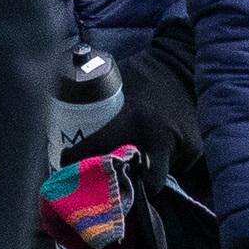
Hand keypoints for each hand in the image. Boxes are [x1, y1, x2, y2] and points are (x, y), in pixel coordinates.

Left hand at [59, 19, 200, 187]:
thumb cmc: (143, 72)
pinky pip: (174, 166)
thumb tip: (53, 104)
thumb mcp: (113, 82)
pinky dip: (160, 163)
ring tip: (127, 164)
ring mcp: (182, 146)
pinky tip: (151, 151)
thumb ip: (92, 99)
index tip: (64, 164)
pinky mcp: (196, 150)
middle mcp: (159, 136)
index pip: (100, 148)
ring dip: (143, 173)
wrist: (185, 63)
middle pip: (138, 181)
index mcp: (134, 118)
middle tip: (105, 179)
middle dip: (124, 184)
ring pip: (157, 175)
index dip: (79, 161)